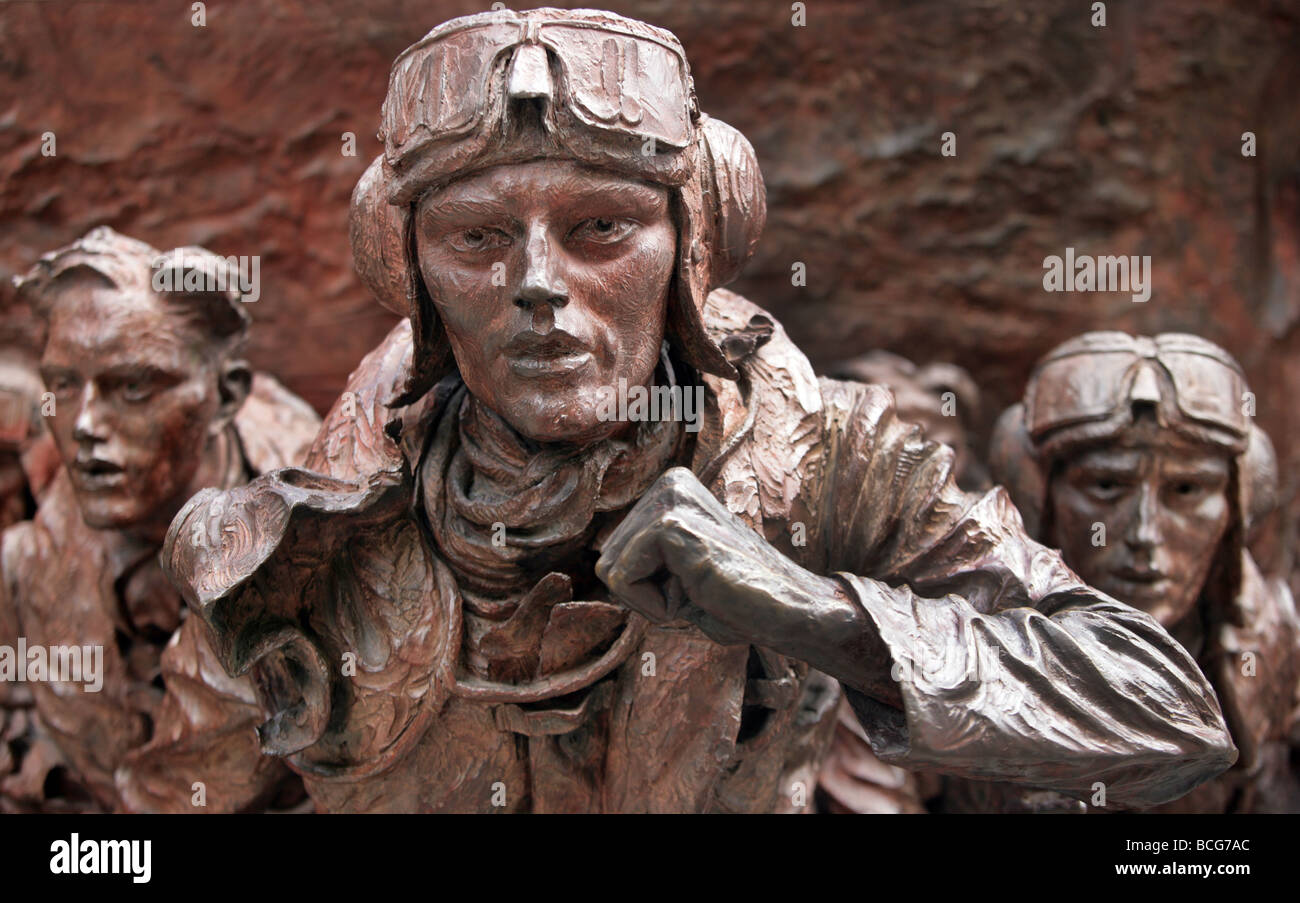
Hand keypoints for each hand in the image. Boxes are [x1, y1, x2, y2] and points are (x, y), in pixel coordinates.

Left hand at [595, 467, 857, 657]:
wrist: (790, 610)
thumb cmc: (738, 601)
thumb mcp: (681, 569)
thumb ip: (647, 558)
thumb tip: (605, 562)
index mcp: (671, 488)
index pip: (614, 553)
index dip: (649, 587)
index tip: (696, 584)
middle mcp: (669, 483)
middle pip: (607, 560)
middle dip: (647, 592)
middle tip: (701, 589)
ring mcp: (671, 499)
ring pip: (610, 572)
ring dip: (654, 600)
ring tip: (703, 588)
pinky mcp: (672, 524)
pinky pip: (622, 580)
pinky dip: (658, 605)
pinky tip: (701, 591)